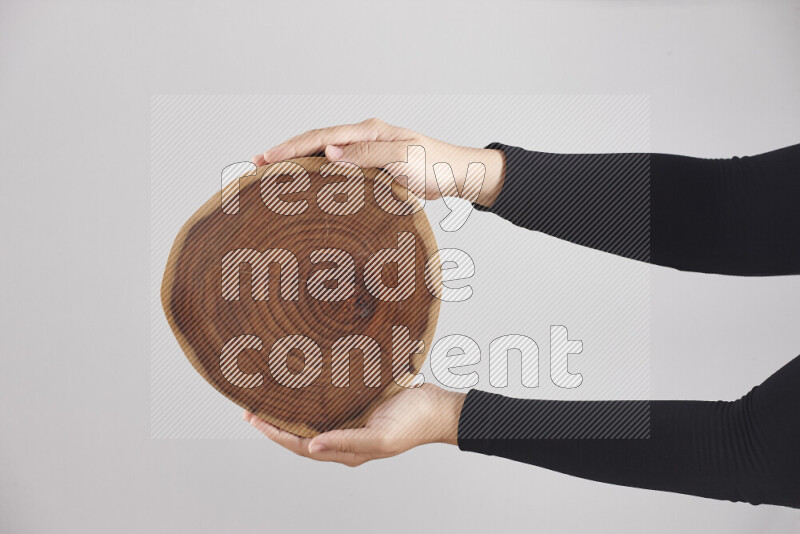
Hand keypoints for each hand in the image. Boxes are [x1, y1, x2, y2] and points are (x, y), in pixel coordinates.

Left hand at [243, 383, 465, 466]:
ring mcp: (352, 423)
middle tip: (250, 408)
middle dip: (274, 424)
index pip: (300, 446)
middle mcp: (345, 439)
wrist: (439, 407)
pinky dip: (310, 400)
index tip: (253, 419)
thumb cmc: (414, 423)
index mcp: (347, 451)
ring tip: (268, 399)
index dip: (275, 435)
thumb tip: (312, 446)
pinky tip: (302, 389)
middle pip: (300, 435)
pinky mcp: (360, 407)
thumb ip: (347, 442)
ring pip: (312, 421)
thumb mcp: (381, 436)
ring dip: (289, 412)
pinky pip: (328, 406)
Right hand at [252, 118, 504, 206]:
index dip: (291, 148)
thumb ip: (366, 155)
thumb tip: (329, 153)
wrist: (456, 174)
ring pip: (323, 152)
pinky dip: (316, 170)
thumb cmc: (434, 166)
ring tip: (271, 170)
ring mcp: (366, 149)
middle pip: (316, 141)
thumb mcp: (402, 158)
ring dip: (297, 161)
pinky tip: (305, 179)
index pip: (321, 137)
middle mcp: (363, 136)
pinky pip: (336, 165)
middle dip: (285, 151)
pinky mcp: (370, 165)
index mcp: (368, 131)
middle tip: (257, 164)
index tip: (266, 159)